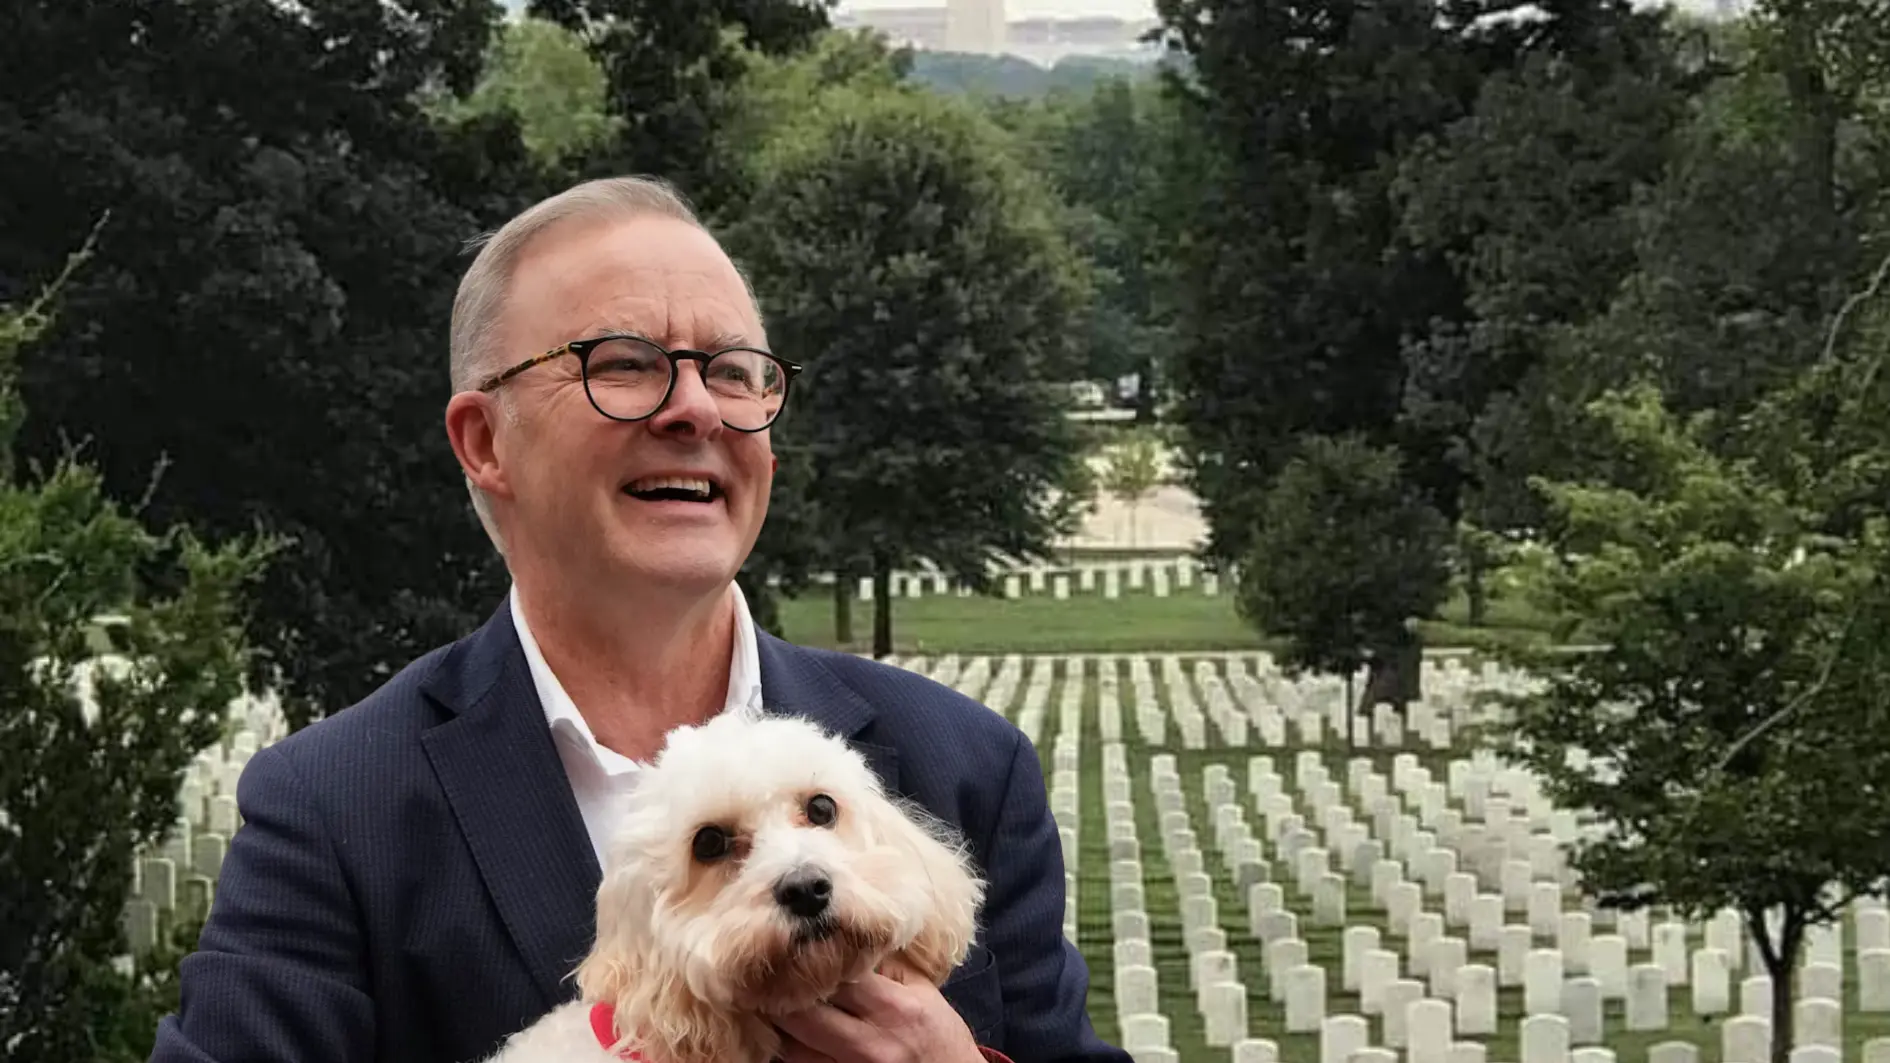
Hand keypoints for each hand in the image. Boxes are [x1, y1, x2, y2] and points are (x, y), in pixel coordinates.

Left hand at [773, 955, 983, 1062]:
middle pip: (805, 1013)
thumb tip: (841, 935)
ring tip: (770, 1001)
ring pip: (793, 1047)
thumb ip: (884, 966)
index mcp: (895, 1008)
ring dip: (780, 1024)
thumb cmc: (939, 1034)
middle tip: (767, 972)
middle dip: (781, 990)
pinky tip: (789, 1032)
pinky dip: (790, 1049)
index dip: (810, 958)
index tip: (795, 944)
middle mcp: (872, 1044)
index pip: (837, 976)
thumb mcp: (923, 991)